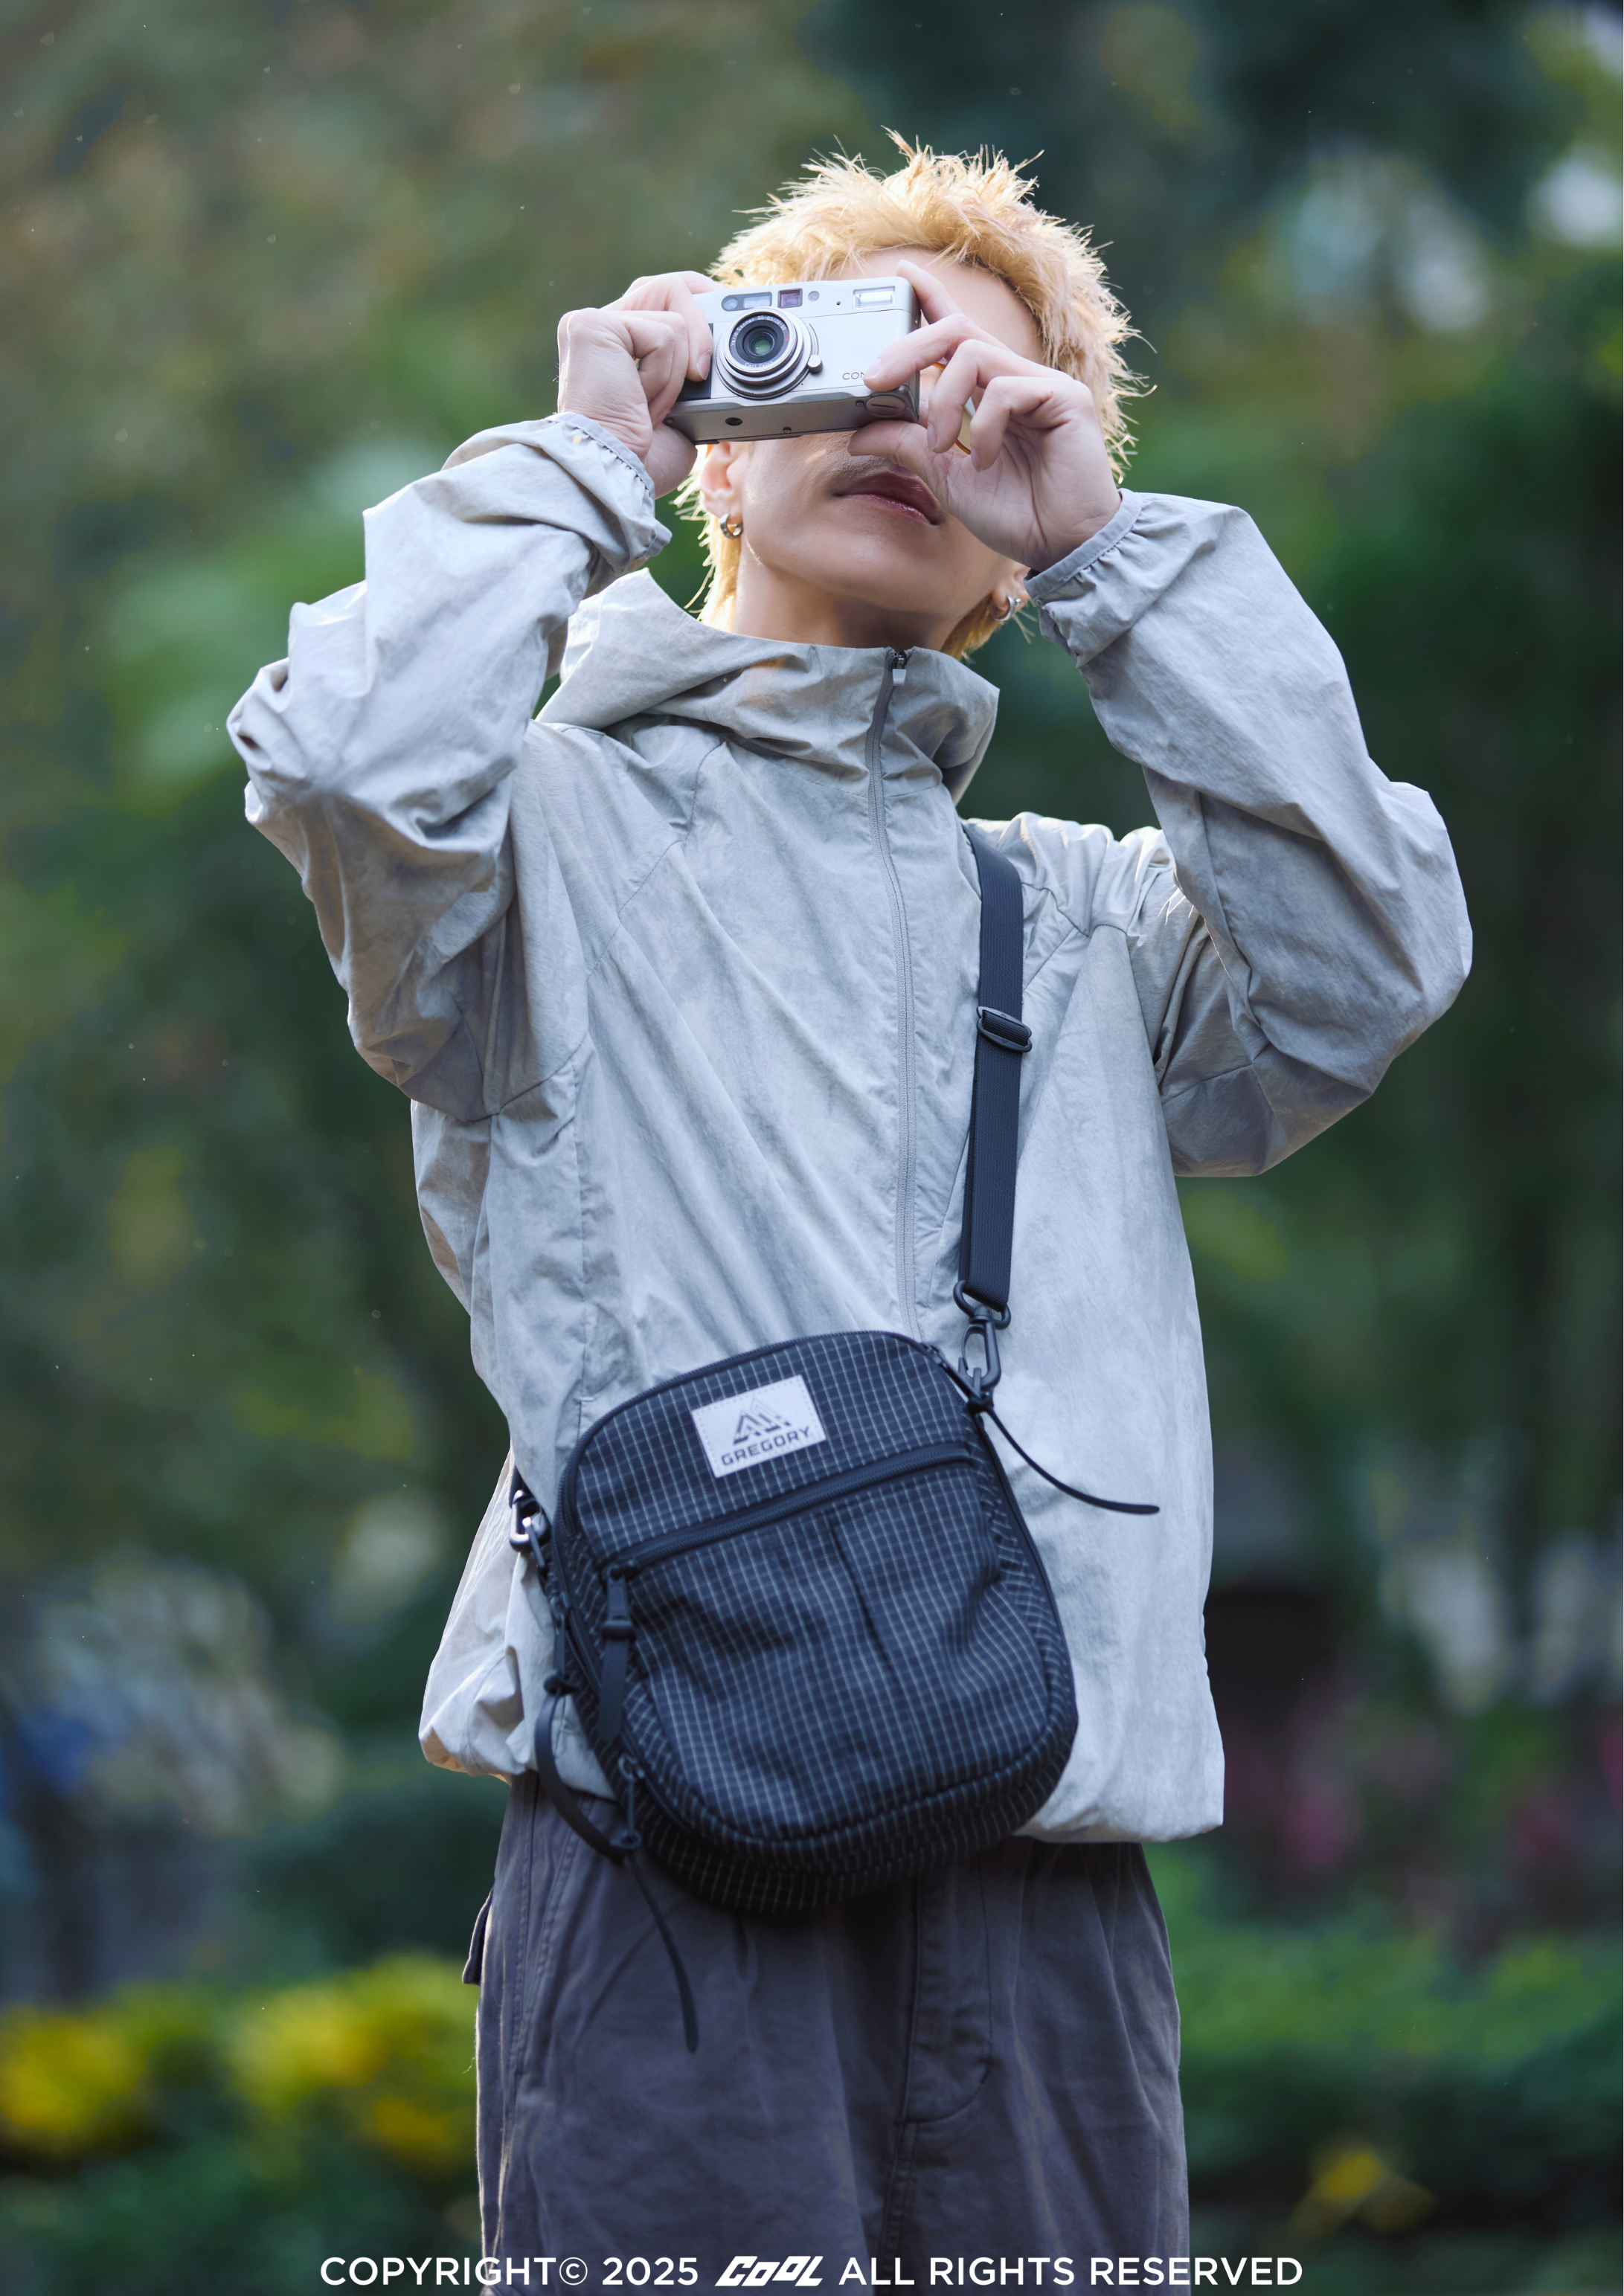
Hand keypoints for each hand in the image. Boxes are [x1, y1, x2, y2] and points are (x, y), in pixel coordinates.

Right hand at [556, 271, 714, 497]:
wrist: (617, 476)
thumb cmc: (645, 460)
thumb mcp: (685, 414)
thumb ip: (696, 378)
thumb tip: (732, 365)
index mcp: (622, 345)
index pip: (670, 299)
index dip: (705, 308)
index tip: (735, 317)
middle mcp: (604, 326)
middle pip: (675, 287)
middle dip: (706, 327)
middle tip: (706, 373)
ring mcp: (594, 322)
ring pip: (676, 312)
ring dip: (680, 371)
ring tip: (654, 405)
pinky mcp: (593, 325)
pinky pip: (665, 333)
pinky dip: (666, 376)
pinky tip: (641, 401)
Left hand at [852, 260, 1120, 574]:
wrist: (1065, 547)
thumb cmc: (1018, 514)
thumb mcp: (947, 478)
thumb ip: (909, 448)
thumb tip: (859, 433)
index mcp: (989, 393)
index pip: (957, 333)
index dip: (931, 299)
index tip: (901, 277)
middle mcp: (1014, 379)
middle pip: (956, 330)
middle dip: (908, 347)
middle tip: (874, 381)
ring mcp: (1041, 384)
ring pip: (973, 352)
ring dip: (944, 401)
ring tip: (946, 446)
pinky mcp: (1064, 397)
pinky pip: (1006, 389)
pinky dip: (986, 426)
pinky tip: (988, 461)